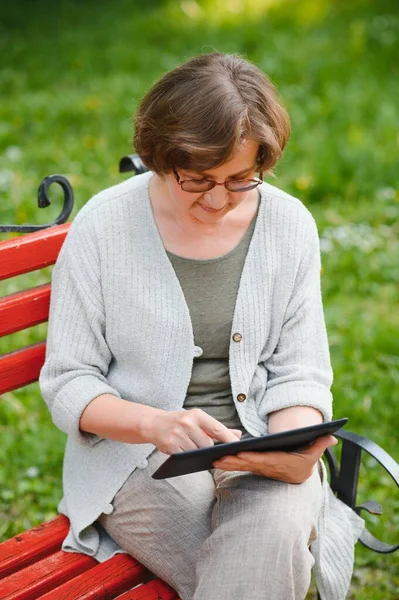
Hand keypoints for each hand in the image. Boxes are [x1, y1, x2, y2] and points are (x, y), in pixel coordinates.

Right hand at [148, 408, 241, 453]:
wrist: (154, 423)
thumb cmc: (180, 421)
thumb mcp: (198, 419)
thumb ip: (218, 428)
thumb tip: (238, 435)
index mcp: (197, 415)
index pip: (217, 428)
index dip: (228, 439)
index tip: (238, 446)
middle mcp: (187, 422)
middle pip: (207, 444)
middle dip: (209, 449)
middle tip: (207, 450)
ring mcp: (177, 434)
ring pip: (196, 452)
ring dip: (196, 454)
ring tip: (192, 449)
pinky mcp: (169, 445)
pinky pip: (184, 456)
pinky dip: (186, 457)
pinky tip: (183, 452)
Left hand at [212, 434, 336, 483]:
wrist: (299, 476)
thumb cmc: (304, 462)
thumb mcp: (313, 454)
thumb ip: (320, 444)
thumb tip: (332, 436)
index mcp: (278, 462)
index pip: (262, 460)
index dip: (250, 458)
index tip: (239, 454)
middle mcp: (267, 467)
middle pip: (247, 464)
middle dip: (233, 461)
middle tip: (218, 458)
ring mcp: (259, 468)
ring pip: (241, 466)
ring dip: (226, 465)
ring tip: (212, 461)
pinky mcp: (254, 468)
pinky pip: (239, 467)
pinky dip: (227, 465)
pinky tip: (215, 463)